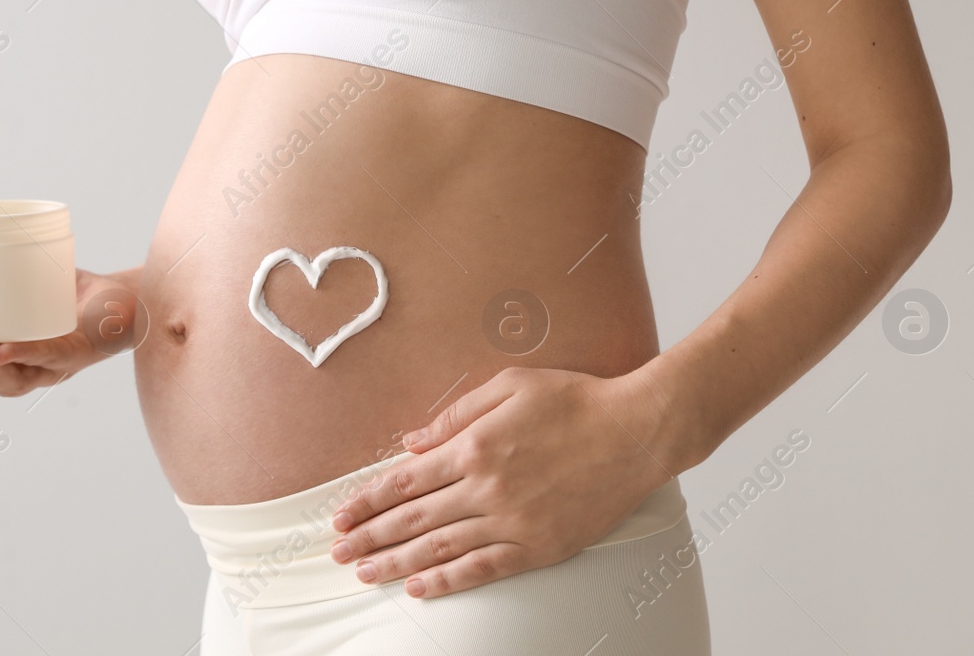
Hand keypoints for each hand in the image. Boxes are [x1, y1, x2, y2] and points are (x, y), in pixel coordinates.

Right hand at [0, 268, 142, 396]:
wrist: (123, 295)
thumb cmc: (67, 296)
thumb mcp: (18, 291)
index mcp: (11, 362)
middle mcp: (31, 372)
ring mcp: (55, 367)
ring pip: (13, 381)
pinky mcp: (80, 354)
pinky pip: (51, 358)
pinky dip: (27, 354)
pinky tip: (6, 349)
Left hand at [329, 366, 676, 597]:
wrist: (636, 431)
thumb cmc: (574, 399)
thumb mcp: (509, 386)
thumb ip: (455, 415)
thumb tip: (412, 443)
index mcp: (475, 446)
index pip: (406, 480)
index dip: (369, 500)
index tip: (341, 516)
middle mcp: (488, 488)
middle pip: (414, 518)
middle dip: (371, 537)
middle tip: (337, 553)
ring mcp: (514, 521)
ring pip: (441, 549)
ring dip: (397, 563)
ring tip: (364, 574)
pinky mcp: (540, 546)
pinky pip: (484, 568)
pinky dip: (448, 582)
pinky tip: (419, 588)